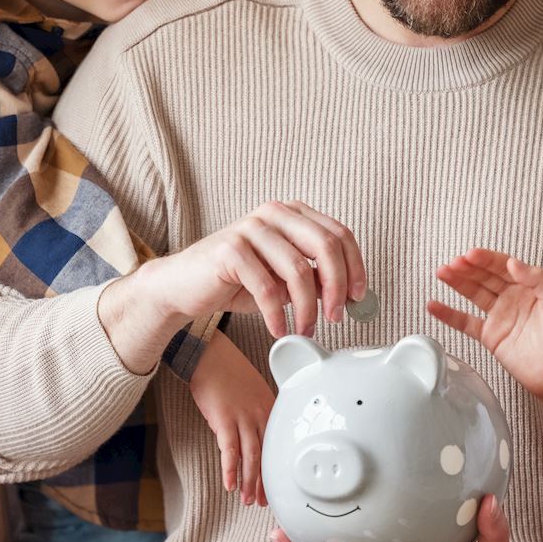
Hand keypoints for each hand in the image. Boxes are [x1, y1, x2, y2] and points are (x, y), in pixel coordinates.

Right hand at [136, 200, 366, 339]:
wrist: (184, 286)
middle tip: (336, 317)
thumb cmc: (237, 282)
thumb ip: (315, 279)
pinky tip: (278, 329)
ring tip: (304, 329)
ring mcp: (251, 227)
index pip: (339, 234)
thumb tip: (349, 296)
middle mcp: (274, 212)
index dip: (355, 268)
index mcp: (292, 213)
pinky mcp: (230, 248)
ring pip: (298, 270)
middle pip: (326, 246)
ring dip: (308, 308)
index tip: (358, 298)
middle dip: (337, 287)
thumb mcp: (285, 280)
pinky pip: (267, 287)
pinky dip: (277, 315)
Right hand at [188, 333, 275, 505]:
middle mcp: (261, 414)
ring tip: (247, 500)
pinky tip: (230, 485)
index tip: (272, 488)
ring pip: (251, 457)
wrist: (208, 353)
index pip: (274, 446)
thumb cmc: (227, 370)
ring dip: (249, 482)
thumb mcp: (252, 390)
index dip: (272, 470)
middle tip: (261, 502)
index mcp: (270, 408)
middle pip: (265, 455)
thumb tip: (251, 434)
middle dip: (263, 482)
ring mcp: (243, 417)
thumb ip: (256, 412)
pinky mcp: (224, 419)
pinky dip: (230, 469)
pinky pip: (229, 450)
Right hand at [428, 248, 542, 404]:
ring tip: (442, 272)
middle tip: (454, 263)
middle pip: (485, 276)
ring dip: (457, 282)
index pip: (504, 266)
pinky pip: (465, 322)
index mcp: (530, 286)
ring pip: (473, 293)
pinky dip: (449, 314)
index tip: (472, 255)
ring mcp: (500, 316)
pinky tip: (434, 305)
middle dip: (468, 268)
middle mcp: (513, 298)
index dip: (487, 259)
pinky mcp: (490, 336)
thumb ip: (539, 279)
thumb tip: (514, 263)